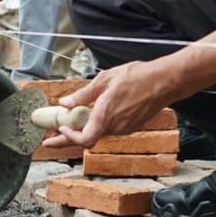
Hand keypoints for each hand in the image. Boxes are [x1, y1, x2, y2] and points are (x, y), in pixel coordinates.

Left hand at [41, 62, 170, 148]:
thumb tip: (64, 103)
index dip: (67, 140)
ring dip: (83, 129)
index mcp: (105, 115)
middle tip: (51, 137)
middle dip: (67, 138)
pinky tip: (93, 114)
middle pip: (87, 139)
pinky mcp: (130, 127)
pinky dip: (97, 124)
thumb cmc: (137, 77)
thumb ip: (83, 95)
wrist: (164, 82)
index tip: (57, 132)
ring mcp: (123, 129)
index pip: (83, 139)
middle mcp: (114, 127)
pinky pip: (109, 128)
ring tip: (69, 120)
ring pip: (98, 132)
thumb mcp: (104, 80)